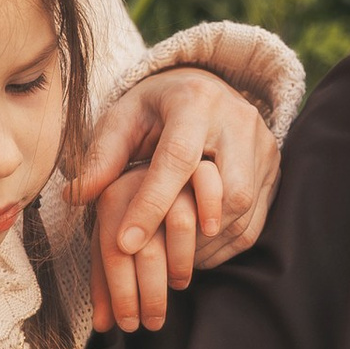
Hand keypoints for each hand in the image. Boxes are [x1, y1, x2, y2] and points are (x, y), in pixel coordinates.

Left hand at [68, 67, 279, 333]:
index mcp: (195, 101)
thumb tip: (76, 196)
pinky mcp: (273, 165)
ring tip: (171, 261)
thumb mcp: (122, 119)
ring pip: (245, 207)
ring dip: (208, 243)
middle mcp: (239, 119)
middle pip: (226, 189)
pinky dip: (226, 243)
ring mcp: (263, 143)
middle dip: (188, 230)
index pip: (177, 160)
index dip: (151, 205)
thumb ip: (102, 156)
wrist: (201, 87)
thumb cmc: (153, 108)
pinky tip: (197, 255)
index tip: (125, 244)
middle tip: (153, 259)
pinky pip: (257, 217)